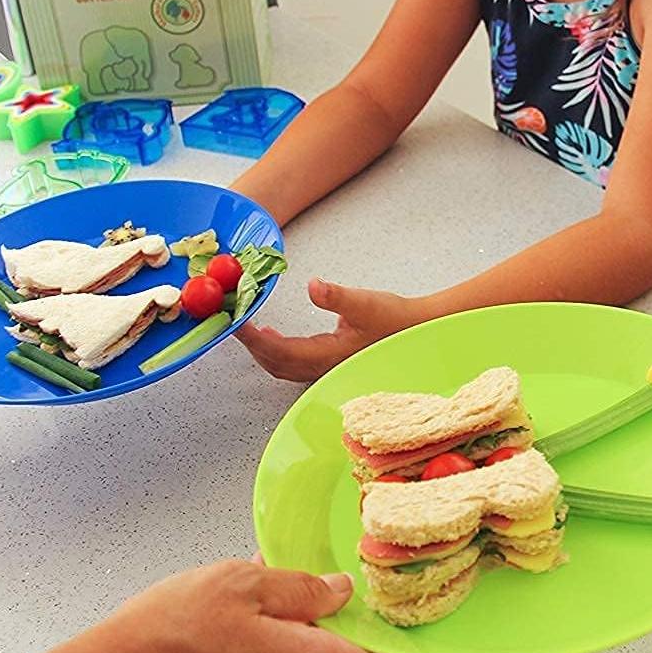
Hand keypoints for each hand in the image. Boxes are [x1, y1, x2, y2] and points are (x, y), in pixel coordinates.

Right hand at [9, 559, 413, 652]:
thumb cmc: (165, 637)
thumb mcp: (240, 583)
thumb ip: (302, 587)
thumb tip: (340, 590)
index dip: (406, 641)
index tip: (409, 611)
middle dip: (337, 622)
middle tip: (318, 581)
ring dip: (298, 633)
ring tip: (262, 595)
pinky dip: (271, 649)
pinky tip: (240, 621)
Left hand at [236, 278, 423, 382]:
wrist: (416, 331)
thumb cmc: (395, 318)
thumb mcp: (366, 302)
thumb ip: (337, 296)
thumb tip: (313, 285)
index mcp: (329, 354)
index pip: (281, 351)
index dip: (254, 339)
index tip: (238, 323)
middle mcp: (325, 366)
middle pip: (277, 364)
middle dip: (253, 347)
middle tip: (235, 326)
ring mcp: (327, 367)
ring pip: (284, 367)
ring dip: (264, 352)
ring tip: (250, 333)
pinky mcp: (331, 362)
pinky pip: (295, 363)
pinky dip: (278, 353)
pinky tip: (275, 339)